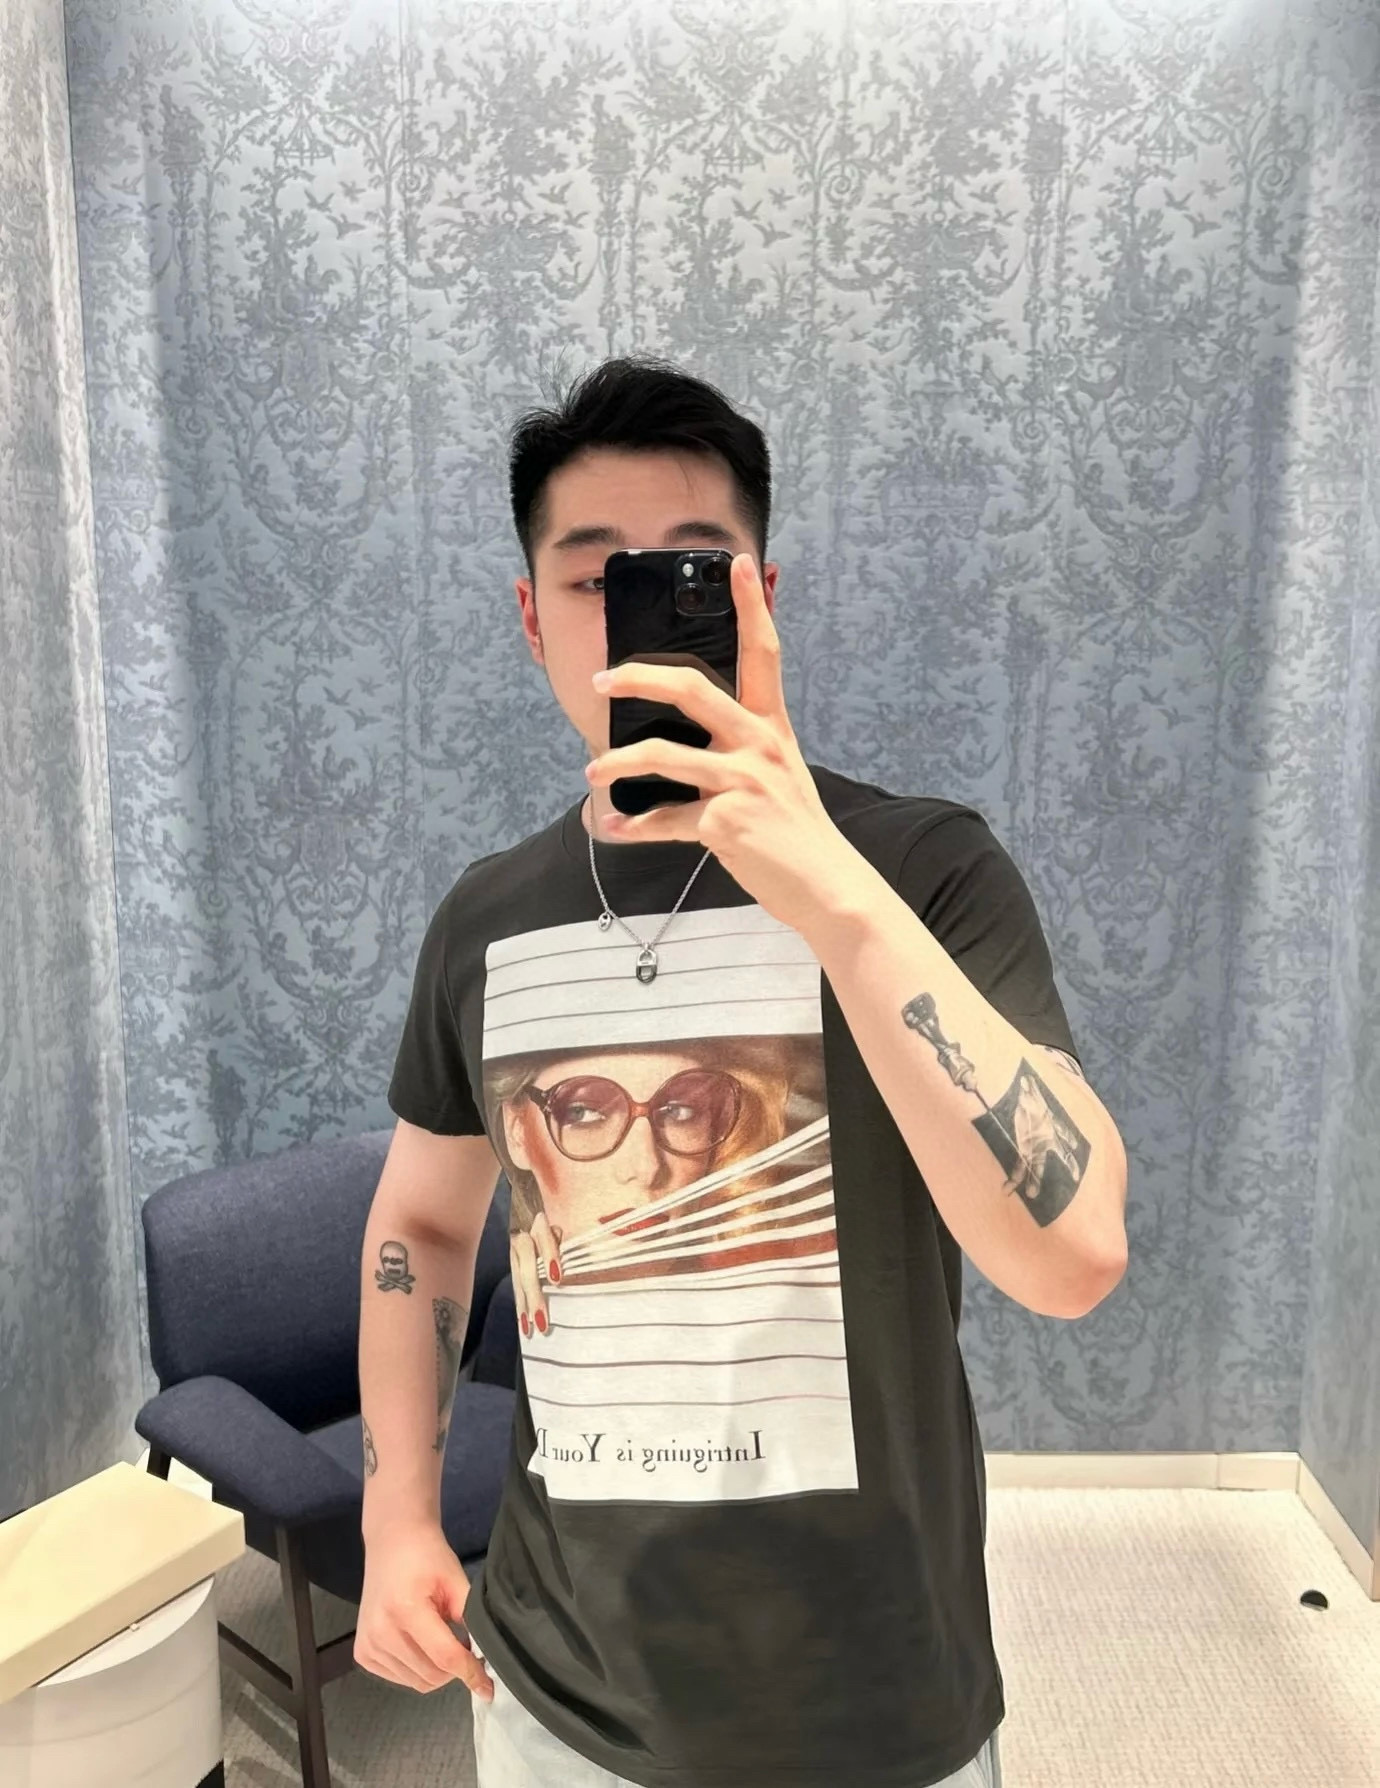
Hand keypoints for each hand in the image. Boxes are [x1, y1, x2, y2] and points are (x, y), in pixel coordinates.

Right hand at [355, 1520, 492, 1699]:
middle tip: (463, 1644)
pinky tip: (420, 1643)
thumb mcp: (455, 1580)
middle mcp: (381, 1632)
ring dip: (436, 1670)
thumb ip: (470, 1618)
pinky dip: (417, 1669)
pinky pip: (400, 1678)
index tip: (488, 1687)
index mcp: (405, 1610)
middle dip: (454, 1669)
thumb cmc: (427, 1556)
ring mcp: (368, 1645)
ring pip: (416, 1682)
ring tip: (440, 1637)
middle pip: (431, 1676)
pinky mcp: (362, 1653)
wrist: (393, 1541)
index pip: (444, 1657)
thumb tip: (485, 1655)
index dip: (470, 1672)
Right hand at [511, 1210, 561, 1336]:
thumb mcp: (558, 1222)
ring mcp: (514, 1250)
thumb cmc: (551, 1218)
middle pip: (526, 1267)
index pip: (542, 1238)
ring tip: (530, 1329)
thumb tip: (561, 1260)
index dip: (548, 1257)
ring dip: (524, 1305)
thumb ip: (560, 1238)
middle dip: (534, 1294)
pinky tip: (523, 1323)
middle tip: (543, 1320)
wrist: (524, 1204)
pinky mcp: (512, 1262)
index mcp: (537, 1222)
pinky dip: (520, 1304)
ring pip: (517, 1279)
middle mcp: (521, 1237)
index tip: (556, 1279)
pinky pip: (515, 1285)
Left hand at [585, 551, 861, 935]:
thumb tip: (671, 747)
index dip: (752, 606)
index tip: (739, 565)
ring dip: (618, 763)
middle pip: (692, 688)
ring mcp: (742, 781)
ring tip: (593, 771)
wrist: (825, 885)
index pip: (764, 653)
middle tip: (604, 679)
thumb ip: (734, 753)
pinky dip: (634, 828)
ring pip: (663, 754)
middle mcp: (759, 745)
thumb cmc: (793, 833)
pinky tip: (614, 829)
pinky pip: (665, 819)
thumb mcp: (775, 778)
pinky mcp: (724, 822)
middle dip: (640, 677)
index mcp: (771, 728)